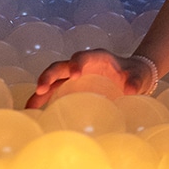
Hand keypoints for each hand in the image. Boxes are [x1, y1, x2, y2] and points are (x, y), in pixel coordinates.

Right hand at [26, 50, 154, 108]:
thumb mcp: (139, 76)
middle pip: (61, 67)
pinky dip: (43, 100)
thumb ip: (135, 81)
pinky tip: (34, 112)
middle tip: (41, 89)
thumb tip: (130, 89)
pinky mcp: (70, 88)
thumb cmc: (135, 74)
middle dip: (49, 75)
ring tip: (30, 106)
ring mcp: (73, 77)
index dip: (76, 64)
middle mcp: (81, 65)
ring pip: (53, 80)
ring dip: (41, 91)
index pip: (83, 57)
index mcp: (97, 58)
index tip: (74, 75)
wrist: (133, 78)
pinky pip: (54, 92)